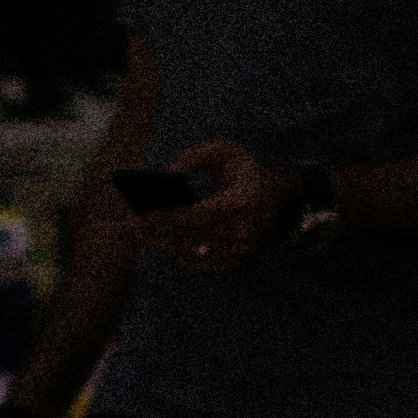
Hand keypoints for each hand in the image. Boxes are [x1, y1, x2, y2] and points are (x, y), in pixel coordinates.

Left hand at [139, 141, 293, 275]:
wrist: (283, 202)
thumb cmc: (248, 174)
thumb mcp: (228, 151)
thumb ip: (197, 155)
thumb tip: (168, 172)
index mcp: (242, 202)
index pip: (202, 214)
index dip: (173, 216)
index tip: (147, 213)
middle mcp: (243, 232)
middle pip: (192, 239)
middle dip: (160, 234)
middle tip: (133, 226)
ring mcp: (240, 252)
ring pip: (192, 256)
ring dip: (165, 246)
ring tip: (142, 233)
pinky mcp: (236, 264)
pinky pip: (200, 265)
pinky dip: (179, 254)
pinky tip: (162, 242)